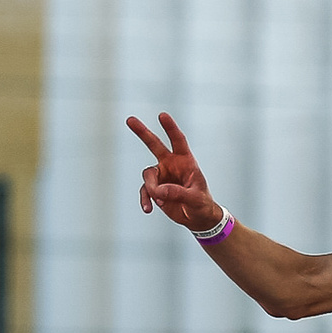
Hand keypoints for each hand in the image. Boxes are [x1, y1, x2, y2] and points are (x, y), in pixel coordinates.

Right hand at [126, 112, 222, 231]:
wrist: (196, 217)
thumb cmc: (202, 204)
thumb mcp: (196, 199)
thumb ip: (179, 194)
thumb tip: (159, 192)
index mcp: (185, 161)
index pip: (178, 140)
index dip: (170, 128)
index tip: (162, 115)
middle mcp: (171, 164)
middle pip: (154, 144)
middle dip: (142, 132)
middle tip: (130, 120)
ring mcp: (161, 176)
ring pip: (148, 175)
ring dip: (151, 188)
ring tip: (159, 200)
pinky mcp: (155, 189)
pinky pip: (144, 191)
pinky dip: (144, 199)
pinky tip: (148, 209)